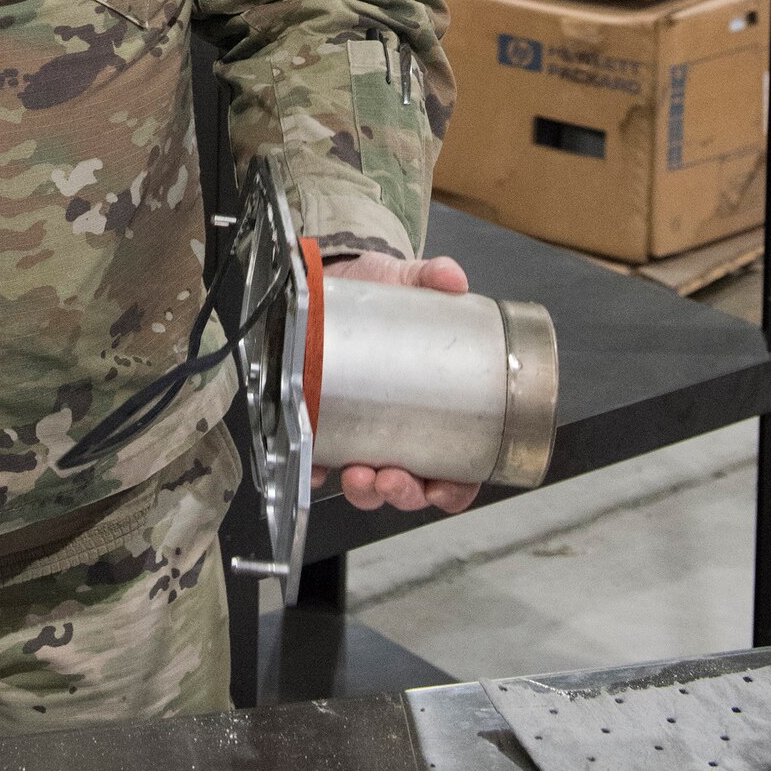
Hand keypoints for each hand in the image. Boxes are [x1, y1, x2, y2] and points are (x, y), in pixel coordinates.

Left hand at [314, 252, 479, 515]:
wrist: (340, 281)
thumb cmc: (386, 295)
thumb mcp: (410, 282)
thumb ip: (433, 277)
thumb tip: (451, 279)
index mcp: (435, 412)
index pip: (455, 472)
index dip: (452, 490)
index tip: (441, 489)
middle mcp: (399, 430)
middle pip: (409, 485)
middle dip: (401, 492)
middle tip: (391, 477)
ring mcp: (360, 430)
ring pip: (366, 482)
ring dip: (364, 489)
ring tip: (358, 472)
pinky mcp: (324, 421)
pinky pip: (319, 459)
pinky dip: (318, 470)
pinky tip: (316, 466)